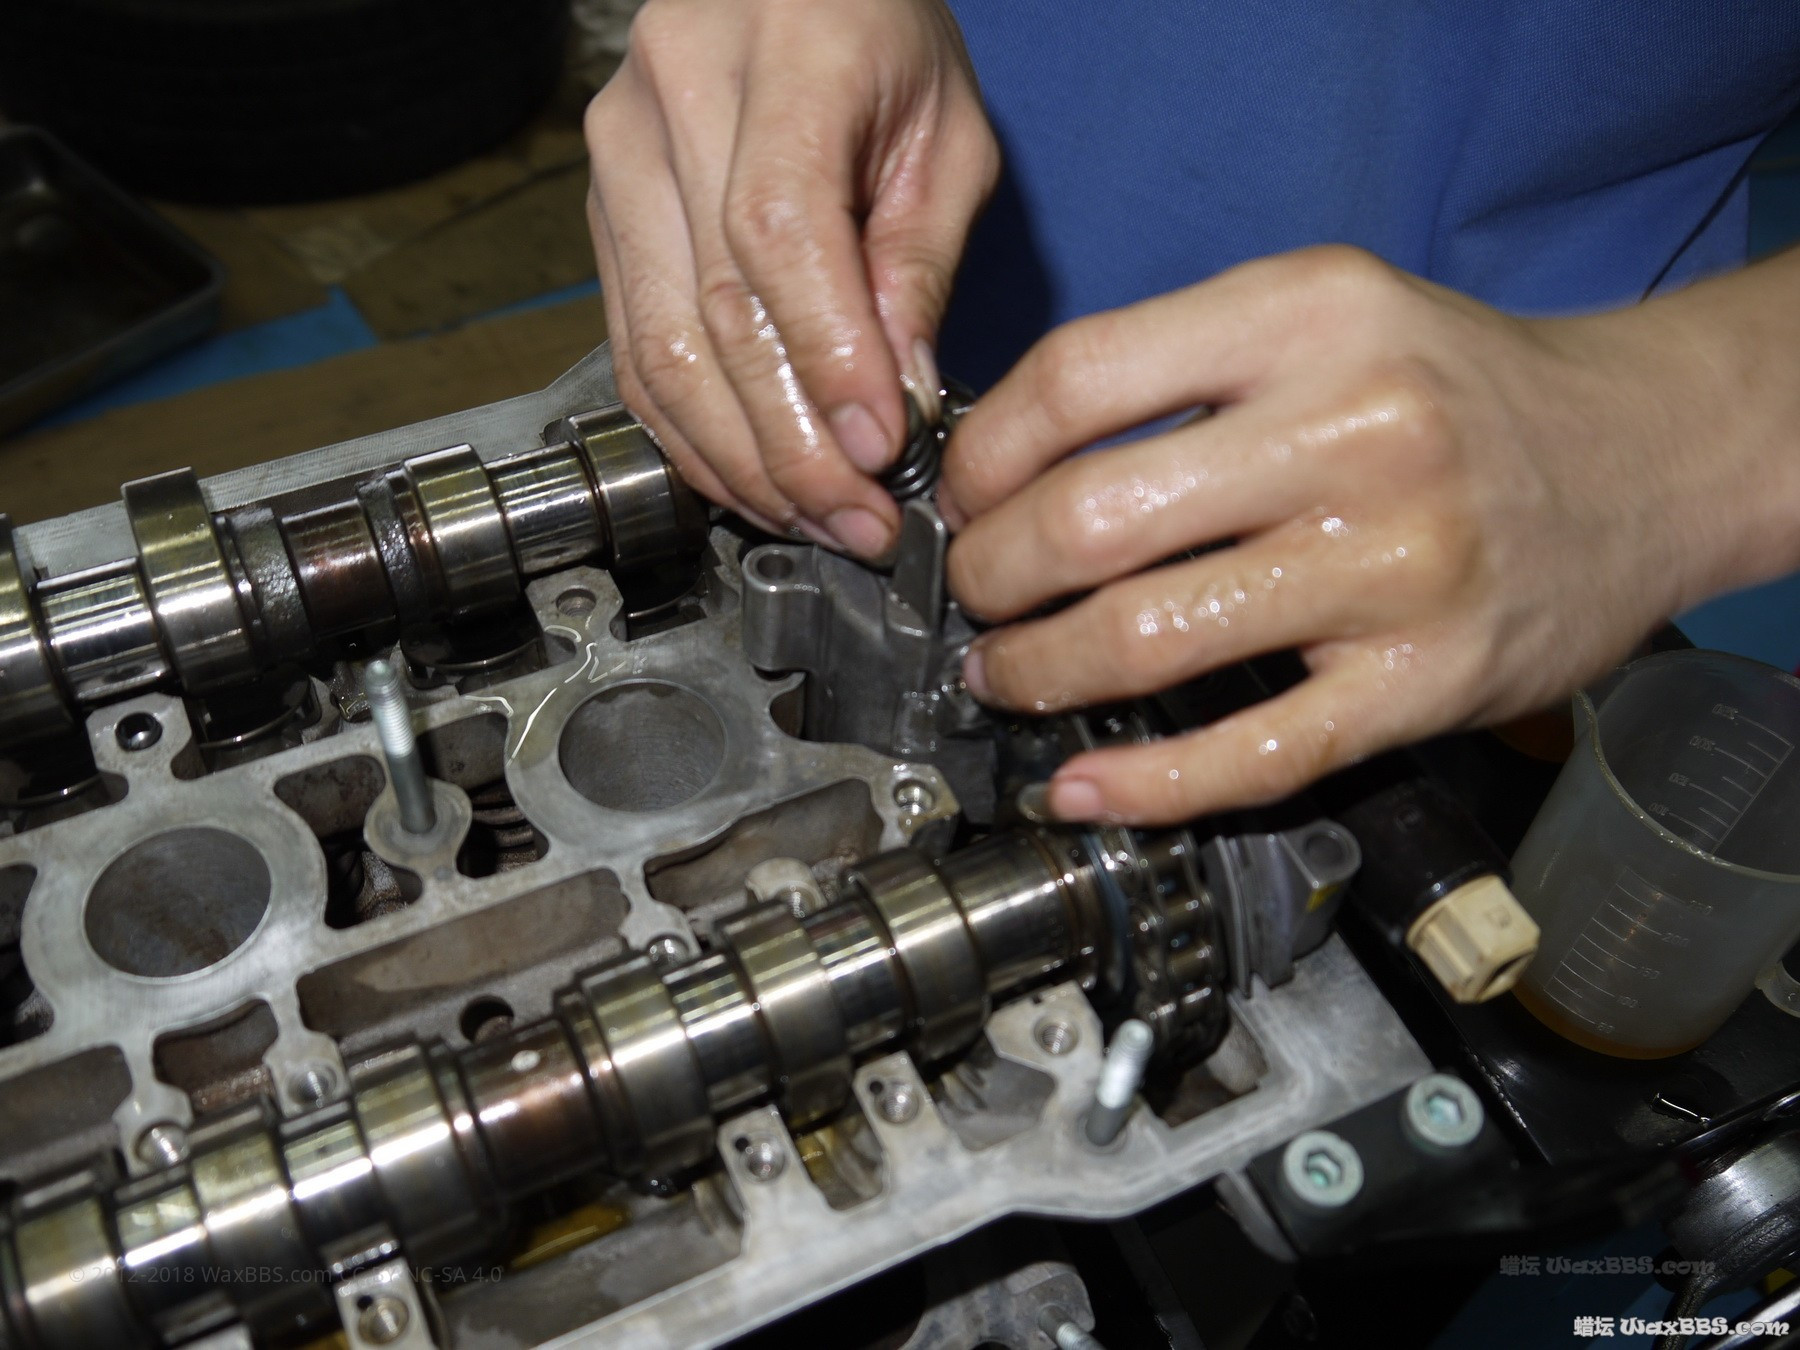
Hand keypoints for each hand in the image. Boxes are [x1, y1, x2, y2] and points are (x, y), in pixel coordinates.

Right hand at [584, 0, 997, 556]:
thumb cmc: (879, 37)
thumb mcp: (945, 131)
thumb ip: (921, 261)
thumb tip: (903, 400)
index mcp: (783, 54)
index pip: (779, 232)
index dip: (825, 357)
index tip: (877, 447)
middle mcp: (674, 99)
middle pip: (713, 312)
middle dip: (792, 446)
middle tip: (858, 519)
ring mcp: (618, 158)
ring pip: (660, 349)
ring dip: (738, 461)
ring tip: (812, 519)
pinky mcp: (602, 215)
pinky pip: (633, 351)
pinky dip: (690, 436)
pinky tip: (747, 482)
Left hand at [942, 245, 1799, 824]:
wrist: (1639, 458)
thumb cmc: (1452, 390)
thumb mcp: (1324, 314)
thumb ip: (1182, 366)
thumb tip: (1010, 461)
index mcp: (1306, 317)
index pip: (1077, 380)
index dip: (981, 454)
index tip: (961, 497)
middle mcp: (1353, 432)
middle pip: (1090, 519)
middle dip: (990, 576)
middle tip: (975, 597)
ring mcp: (1391, 566)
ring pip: (1148, 641)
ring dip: (1037, 673)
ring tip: (1006, 674)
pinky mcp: (1419, 682)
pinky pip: (1247, 752)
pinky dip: (1141, 785)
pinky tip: (1079, 787)